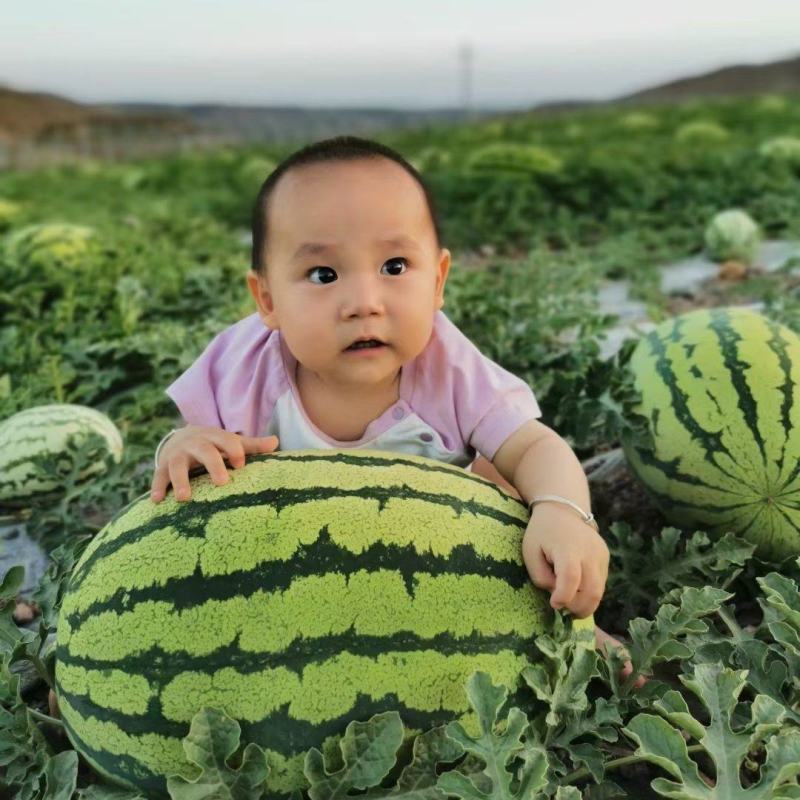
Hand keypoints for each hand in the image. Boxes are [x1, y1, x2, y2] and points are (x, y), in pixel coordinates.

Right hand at [150, 425, 278, 502]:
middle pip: (204, 451)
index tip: (240, 464)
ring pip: (177, 465)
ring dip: (180, 480)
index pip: (227, 441)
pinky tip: (158, 501)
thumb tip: (276, 442)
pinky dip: (157, 488)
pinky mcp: (163, 466)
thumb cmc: (214, 444)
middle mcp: (195, 444)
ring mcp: (177, 455)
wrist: (181, 435)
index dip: (234, 451)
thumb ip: (252, 445)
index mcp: (215, 437)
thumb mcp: (230, 442)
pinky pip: (158, 476)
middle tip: (222, 483)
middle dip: (213, 465)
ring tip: (184, 498)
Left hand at [521, 502, 608, 617]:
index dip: (564, 597)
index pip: (571, 578)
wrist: (562, 509)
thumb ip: (541, 577)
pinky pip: (600, 583)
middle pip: (592, 591)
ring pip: (599, 591)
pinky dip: (589, 592)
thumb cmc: (541, 533)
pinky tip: (576, 587)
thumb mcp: (530, 553)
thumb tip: (557, 596)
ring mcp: (601, 555)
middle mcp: (589, 552)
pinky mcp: (605, 557)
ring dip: (585, 604)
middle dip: (578, 609)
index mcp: (568, 548)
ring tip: (568, 602)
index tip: (553, 604)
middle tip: (563, 610)